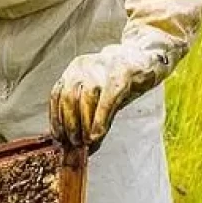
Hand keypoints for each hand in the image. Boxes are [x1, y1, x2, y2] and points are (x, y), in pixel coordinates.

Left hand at [49, 43, 170, 147]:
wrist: (146, 58)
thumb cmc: (121, 81)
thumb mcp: (100, 95)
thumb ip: (89, 115)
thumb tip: (82, 144)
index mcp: (75, 70)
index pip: (57, 95)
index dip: (55, 118)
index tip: (59, 137)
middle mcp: (84, 66)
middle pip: (68, 97)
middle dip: (70, 124)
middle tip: (75, 143)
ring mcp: (103, 68)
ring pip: (86, 99)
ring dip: (84, 125)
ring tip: (87, 141)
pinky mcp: (122, 74)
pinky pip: (107, 100)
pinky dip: (99, 120)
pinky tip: (97, 135)